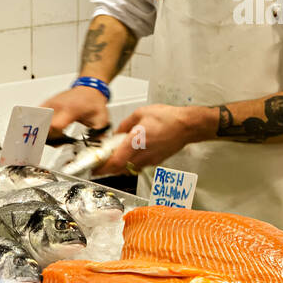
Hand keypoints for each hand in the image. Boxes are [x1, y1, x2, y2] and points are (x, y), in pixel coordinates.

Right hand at [41, 86, 111, 140]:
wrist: (90, 89)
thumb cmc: (93, 102)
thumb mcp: (100, 121)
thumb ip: (97, 136)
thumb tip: (94, 148)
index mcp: (70, 110)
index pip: (54, 125)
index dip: (55, 137)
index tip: (60, 142)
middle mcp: (57, 105)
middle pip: (43, 125)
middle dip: (48, 137)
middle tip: (57, 141)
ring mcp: (50, 103)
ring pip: (38, 121)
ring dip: (44, 132)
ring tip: (55, 136)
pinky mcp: (47, 104)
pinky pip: (38, 117)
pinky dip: (41, 125)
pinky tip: (49, 129)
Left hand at [96, 104, 213, 175]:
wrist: (187, 126)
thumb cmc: (168, 118)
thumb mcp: (140, 114)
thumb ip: (125, 125)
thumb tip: (116, 134)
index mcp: (136, 141)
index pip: (116, 161)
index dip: (103, 168)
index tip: (95, 169)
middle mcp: (143, 154)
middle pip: (120, 169)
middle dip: (108, 169)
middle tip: (100, 165)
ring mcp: (150, 160)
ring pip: (129, 168)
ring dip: (119, 166)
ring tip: (115, 157)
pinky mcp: (156, 161)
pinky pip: (139, 165)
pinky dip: (131, 162)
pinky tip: (130, 154)